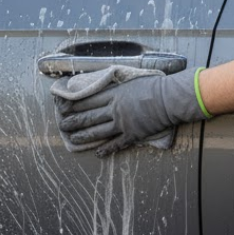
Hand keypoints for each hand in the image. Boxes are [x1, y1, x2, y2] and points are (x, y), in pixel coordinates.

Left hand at [55, 67, 207, 156]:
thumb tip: (104, 87)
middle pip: (88, 117)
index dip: (73, 106)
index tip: (63, 109)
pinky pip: (116, 144)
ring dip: (83, 136)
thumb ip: (116, 87)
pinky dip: (106, 149)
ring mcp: (122, 124)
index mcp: (114, 95)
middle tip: (62, 126)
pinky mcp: (132, 135)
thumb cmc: (155, 86)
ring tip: (72, 139)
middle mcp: (114, 110)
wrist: (171, 99)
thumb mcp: (131, 81)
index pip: (87, 101)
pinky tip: (97, 152)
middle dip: (73, 122)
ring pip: (97, 132)